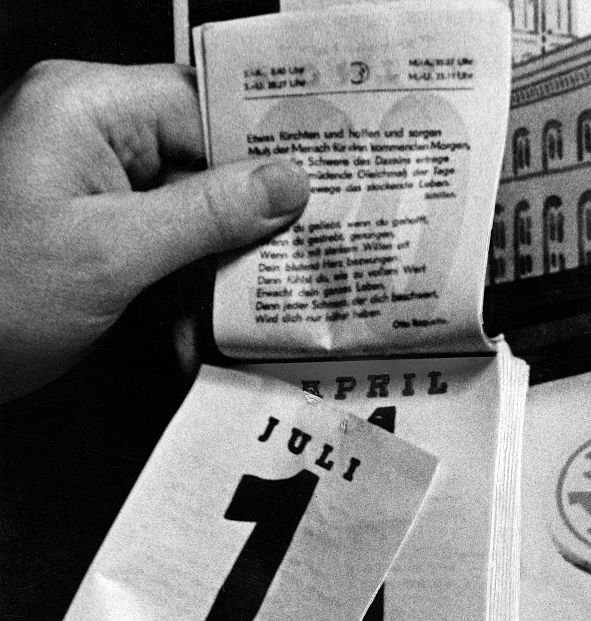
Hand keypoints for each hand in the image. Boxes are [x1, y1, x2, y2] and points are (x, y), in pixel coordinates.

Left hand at [0, 61, 308, 401]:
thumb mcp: (113, 254)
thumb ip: (206, 214)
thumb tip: (286, 182)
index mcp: (86, 108)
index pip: (201, 105)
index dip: (262, 149)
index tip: (317, 186)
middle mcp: (89, 137)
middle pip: (198, 164)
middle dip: (239, 229)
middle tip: (289, 264)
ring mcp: (89, 190)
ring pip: (184, 216)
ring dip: (209, 275)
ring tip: (231, 318)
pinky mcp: (91, 237)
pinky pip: (157, 251)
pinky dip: (176, 295)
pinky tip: (187, 335)